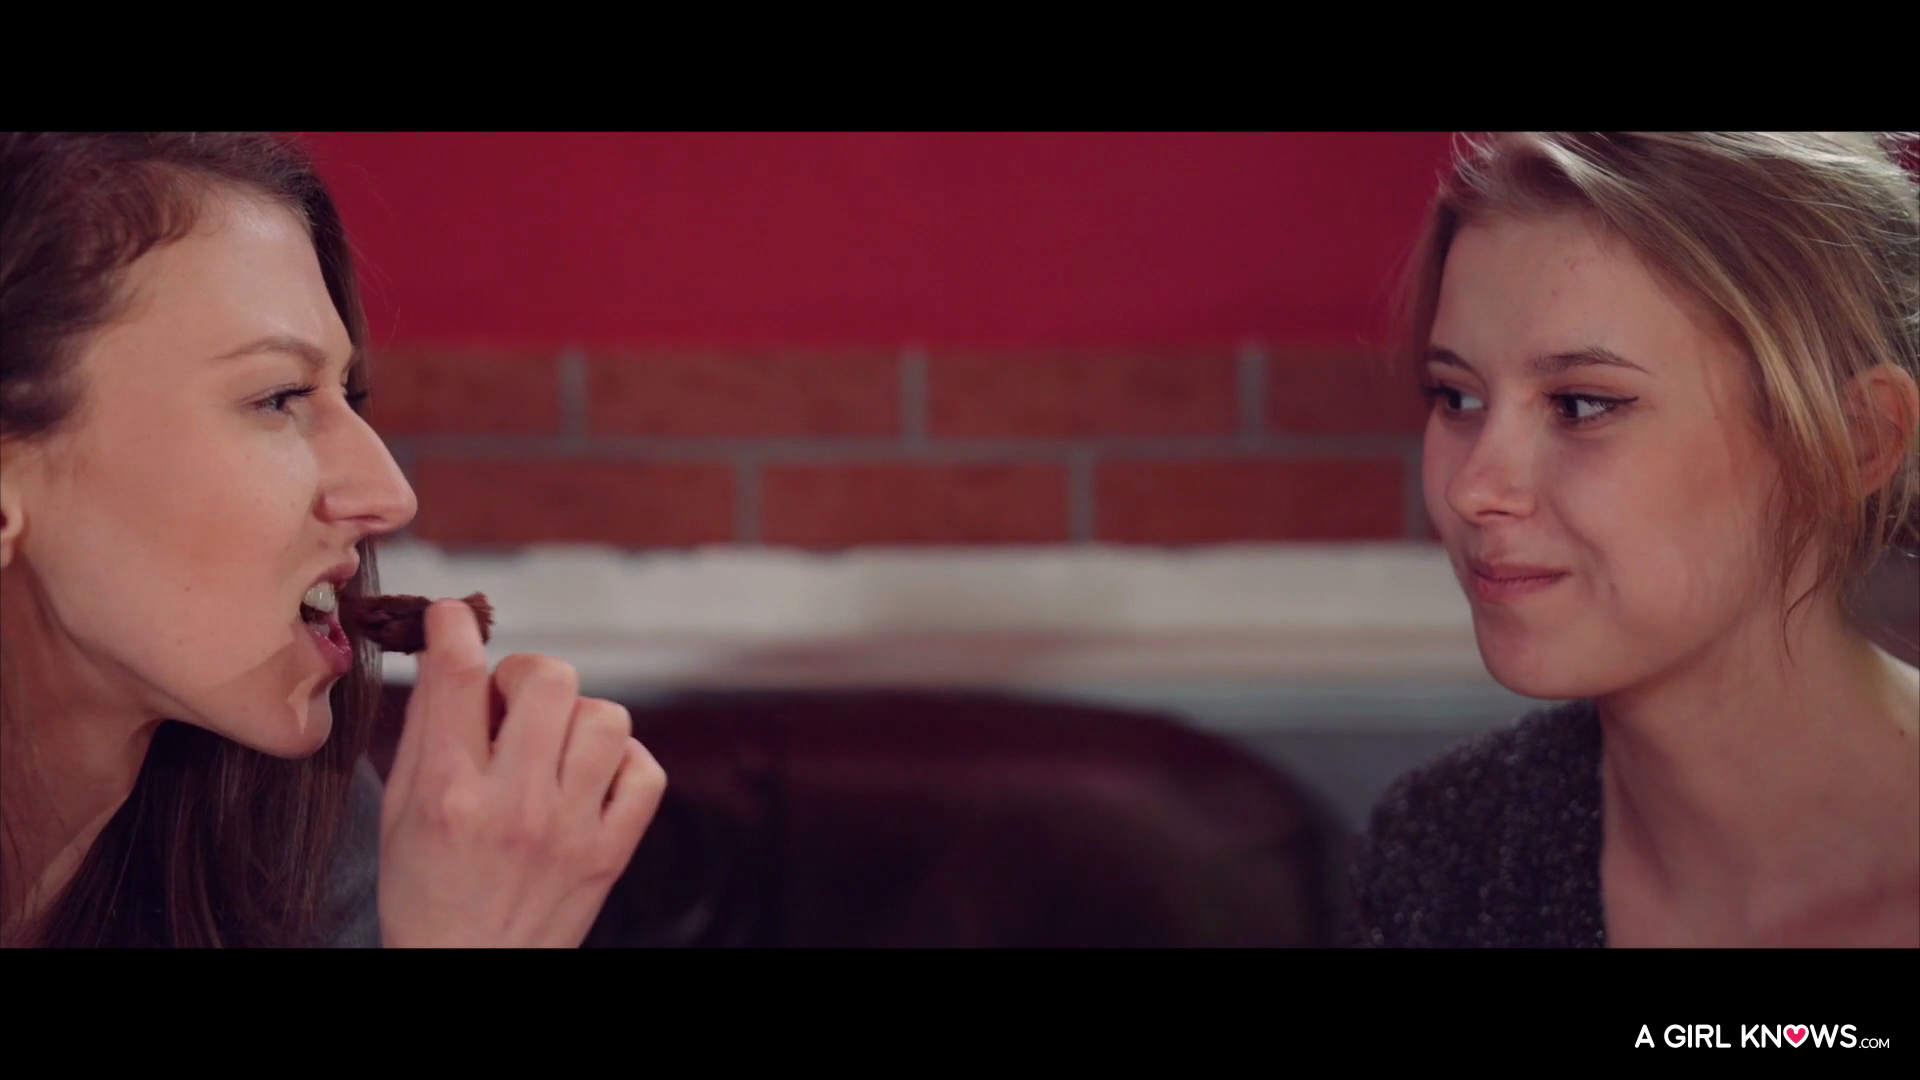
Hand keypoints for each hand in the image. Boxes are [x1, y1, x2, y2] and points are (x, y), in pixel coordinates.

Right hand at [376, 599, 664, 946]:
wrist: (468, 972)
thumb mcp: (399, 812)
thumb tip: (447, 652)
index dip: (455, 627)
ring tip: (554, 746)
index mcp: (449, 793)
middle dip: (528, 674)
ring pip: (606, 717)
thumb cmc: (426, 891)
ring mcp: (570, 829)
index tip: (456, 618)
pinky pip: (646, 770)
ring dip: (578, 718)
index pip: (456, 677)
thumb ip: (425, 731)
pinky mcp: (611, 852)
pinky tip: (590, 777)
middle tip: (514, 703)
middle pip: (550, 679)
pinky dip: (623, 762)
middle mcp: (514, 805)